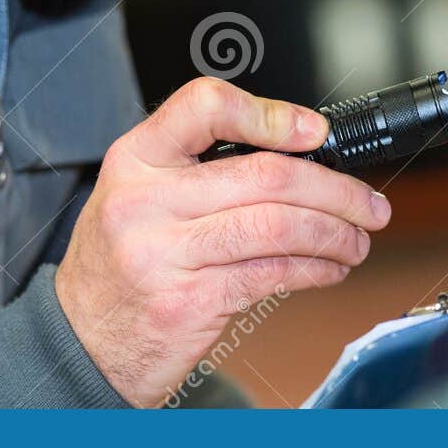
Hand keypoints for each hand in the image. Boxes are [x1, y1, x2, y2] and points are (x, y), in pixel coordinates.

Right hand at [54, 76, 391, 405]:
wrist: (79, 341)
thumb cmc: (120, 264)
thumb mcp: (140, 196)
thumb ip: (201, 169)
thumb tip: (301, 158)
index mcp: (135, 158)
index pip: (204, 106)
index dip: (271, 114)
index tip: (315, 132)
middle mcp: (145, 199)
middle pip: (265, 174)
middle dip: (335, 189)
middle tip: (368, 204)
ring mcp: (164, 253)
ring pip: (279, 226)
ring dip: (335, 233)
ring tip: (356, 240)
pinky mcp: (188, 301)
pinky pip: (271, 274)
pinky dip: (315, 269)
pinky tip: (329, 269)